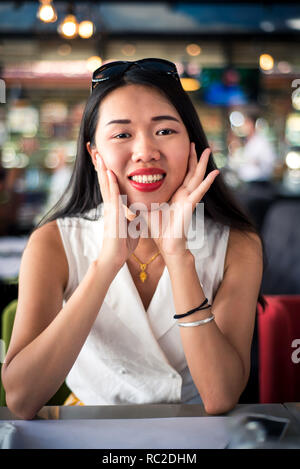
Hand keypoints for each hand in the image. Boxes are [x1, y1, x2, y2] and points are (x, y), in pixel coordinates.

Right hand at [95, 155, 138, 267]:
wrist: (116, 256)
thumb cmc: (123, 243)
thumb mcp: (132, 225)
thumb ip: (134, 216)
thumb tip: (140, 211)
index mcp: (114, 207)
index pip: (110, 186)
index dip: (107, 172)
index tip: (104, 159)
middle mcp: (110, 205)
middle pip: (104, 181)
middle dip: (100, 166)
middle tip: (96, 150)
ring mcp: (110, 209)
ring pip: (106, 185)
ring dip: (102, 169)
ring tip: (99, 155)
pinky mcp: (113, 214)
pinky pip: (112, 195)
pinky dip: (111, 183)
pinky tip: (109, 172)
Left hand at [146, 142, 219, 257]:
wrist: (167, 244)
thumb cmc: (158, 229)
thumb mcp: (147, 208)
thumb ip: (141, 199)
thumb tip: (126, 192)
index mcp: (176, 195)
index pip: (182, 174)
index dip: (184, 162)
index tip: (185, 149)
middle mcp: (184, 195)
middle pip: (191, 172)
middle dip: (194, 157)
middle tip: (197, 143)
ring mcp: (188, 199)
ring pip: (197, 177)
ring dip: (203, 163)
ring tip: (208, 150)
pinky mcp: (190, 205)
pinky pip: (200, 190)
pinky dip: (208, 181)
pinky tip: (215, 172)